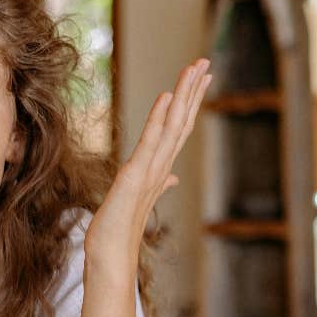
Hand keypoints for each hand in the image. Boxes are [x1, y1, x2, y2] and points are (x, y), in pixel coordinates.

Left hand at [85, 58, 210, 278]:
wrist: (110, 254)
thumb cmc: (119, 228)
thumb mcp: (138, 199)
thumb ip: (158, 183)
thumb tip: (172, 178)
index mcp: (160, 168)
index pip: (179, 128)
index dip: (190, 102)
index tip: (200, 78)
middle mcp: (160, 166)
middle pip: (182, 121)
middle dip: (193, 91)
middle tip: (205, 62)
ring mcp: (151, 170)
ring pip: (173, 125)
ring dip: (184, 95)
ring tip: (194, 68)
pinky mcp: (136, 175)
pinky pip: (151, 141)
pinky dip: (159, 118)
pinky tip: (167, 96)